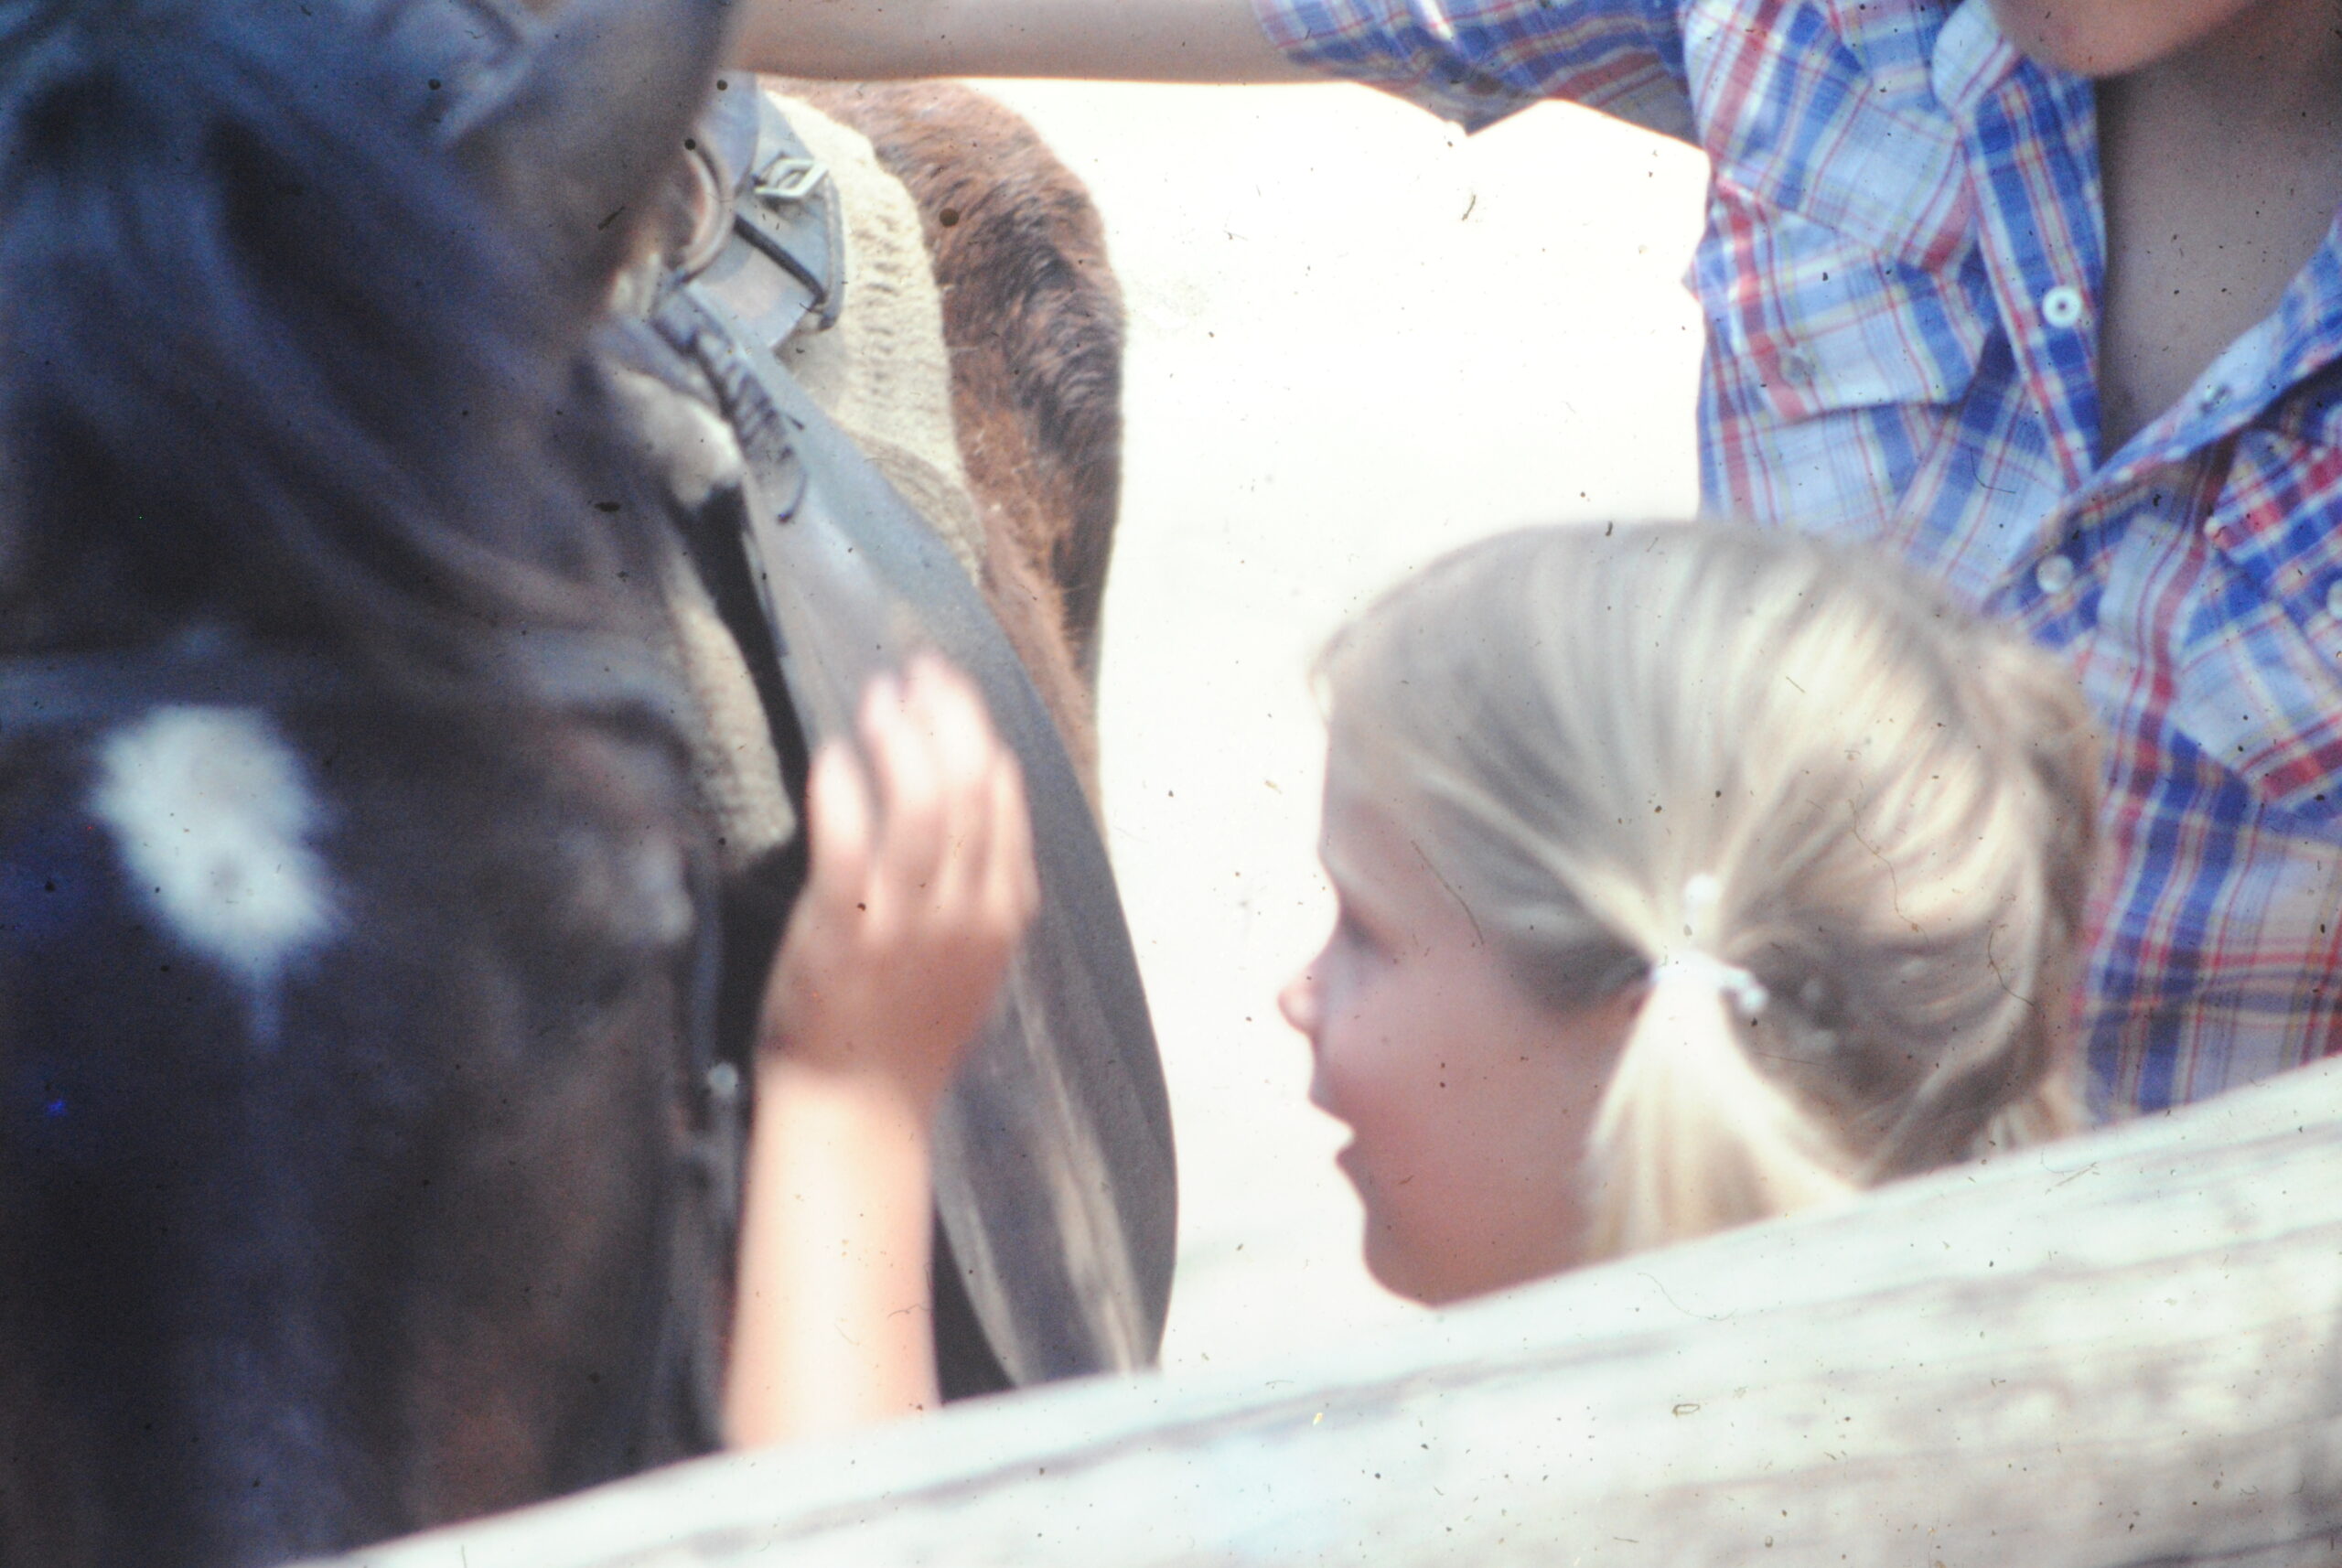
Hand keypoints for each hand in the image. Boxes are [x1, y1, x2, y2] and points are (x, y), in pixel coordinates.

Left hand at [759, 655, 1039, 1115]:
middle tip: (915, 672)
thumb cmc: (905, 1028)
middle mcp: (967, 912)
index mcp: (1002, 913)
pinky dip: (847, 788)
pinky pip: (852, 843)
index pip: (1005, 798)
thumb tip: (987, 784)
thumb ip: (986, 880)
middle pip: (973, 784)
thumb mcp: (973, 957)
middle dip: (947, 713)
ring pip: (926, 802)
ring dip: (903, 736)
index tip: (946, 692)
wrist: (857, 1107)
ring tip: (878, 697)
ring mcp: (910, 923)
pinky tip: (835, 755)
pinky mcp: (848, 933)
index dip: (976, 731)